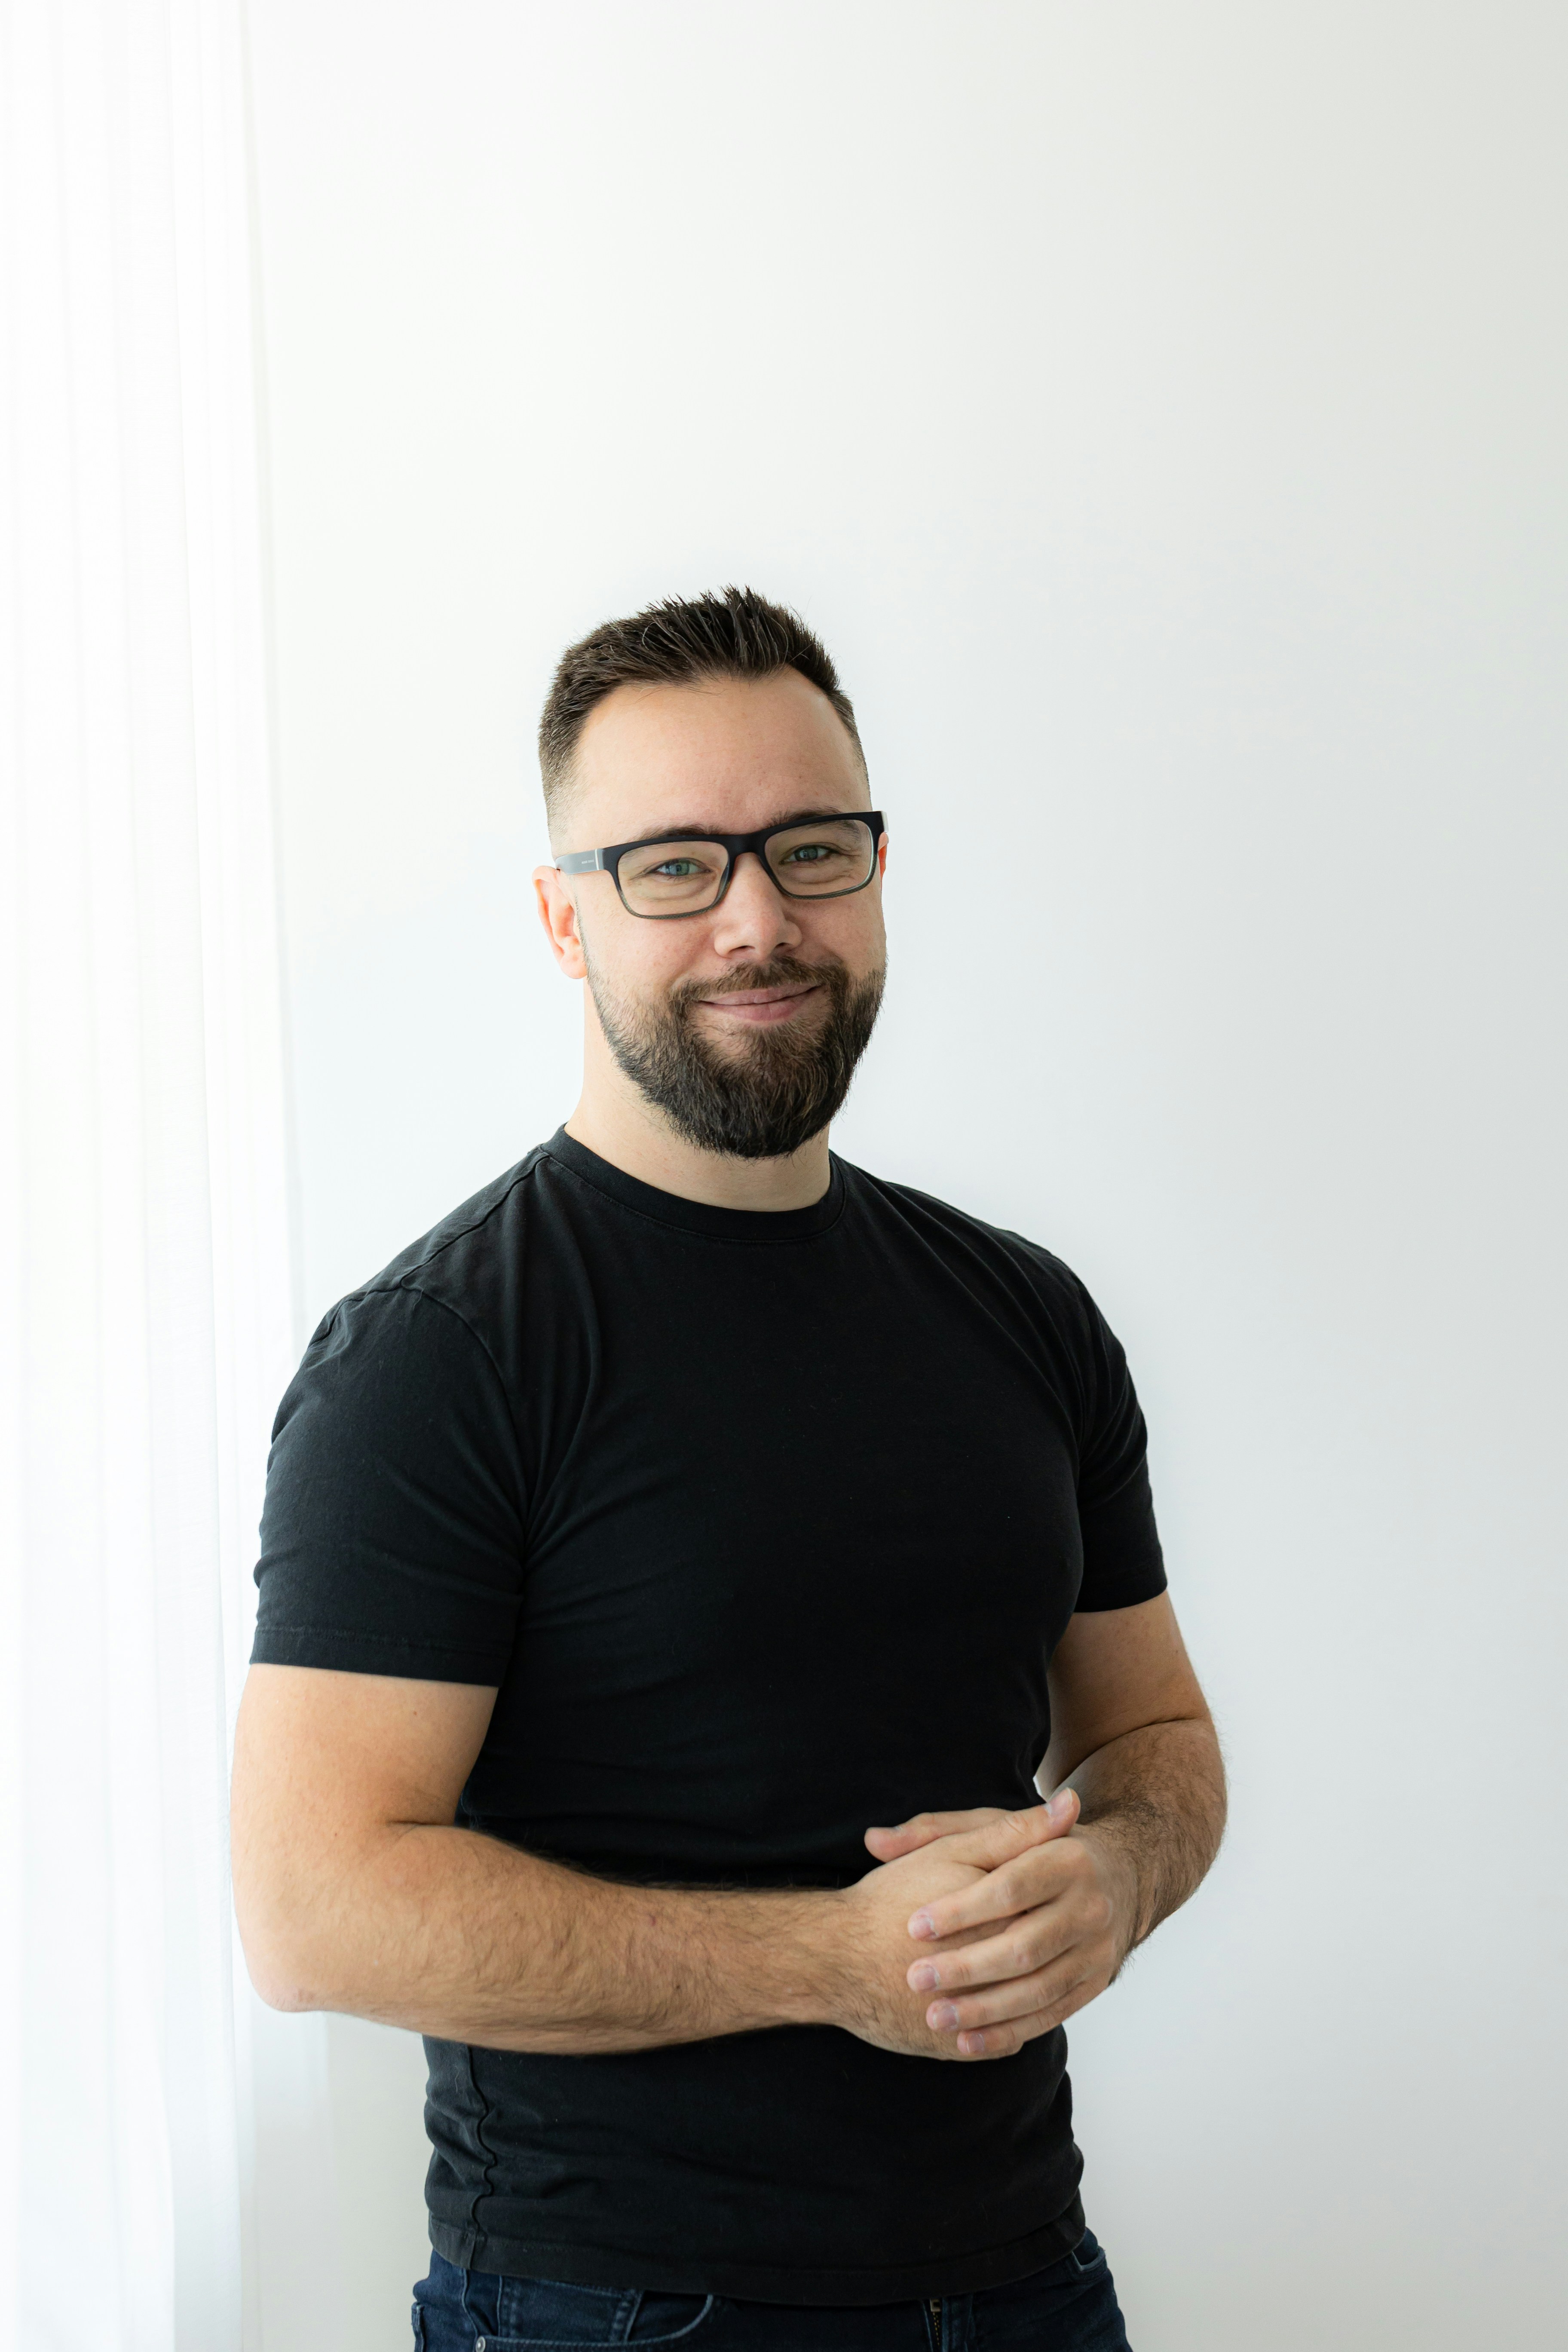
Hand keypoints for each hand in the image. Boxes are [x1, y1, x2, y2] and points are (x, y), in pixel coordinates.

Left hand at [861, 1793, 1136, 2058]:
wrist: (1115, 1878)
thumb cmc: (1033, 1851)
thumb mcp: (992, 1827)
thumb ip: (933, 1831)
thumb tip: (873, 1841)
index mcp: (1067, 1858)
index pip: (1010, 1887)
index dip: (961, 1909)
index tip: (914, 1925)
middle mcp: (1090, 1906)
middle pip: (1025, 1944)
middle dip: (967, 1967)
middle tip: (915, 1978)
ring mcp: (1097, 1950)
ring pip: (1038, 1988)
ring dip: (984, 2010)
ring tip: (934, 2016)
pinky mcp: (1095, 1984)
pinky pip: (1050, 2015)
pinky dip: (1008, 2032)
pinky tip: (966, 2041)